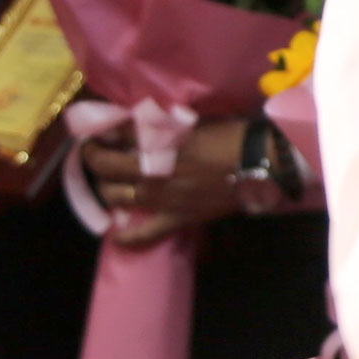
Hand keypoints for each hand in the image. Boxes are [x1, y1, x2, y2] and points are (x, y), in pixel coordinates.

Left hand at [81, 116, 252, 245]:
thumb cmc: (231, 136)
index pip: (115, 136)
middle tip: (99, 154)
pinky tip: (117, 236)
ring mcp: (163, 198)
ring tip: (110, 184)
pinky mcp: (178, 217)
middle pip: (106, 168)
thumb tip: (134, 124)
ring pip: (116, 197)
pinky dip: (129, 237)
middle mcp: (152, 171)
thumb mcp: (192, 121)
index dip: (103, 133)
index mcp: (158, 143)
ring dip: (107, 189)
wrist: (262, 163)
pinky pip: (148, 233)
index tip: (101, 132)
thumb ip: (162, 124)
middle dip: (96, 159)